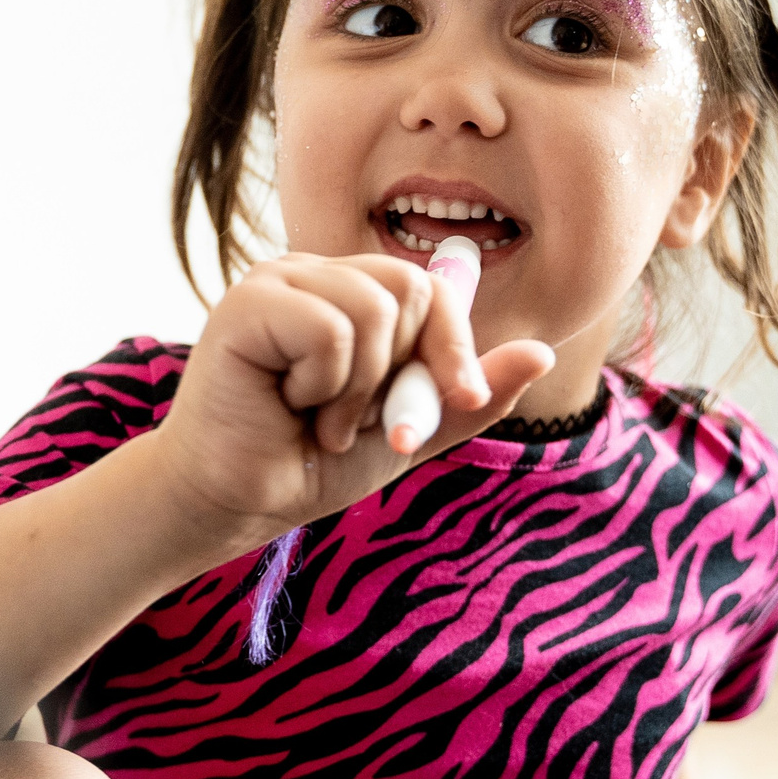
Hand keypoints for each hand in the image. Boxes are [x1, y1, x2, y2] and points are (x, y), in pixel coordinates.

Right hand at [151, 252, 552, 557]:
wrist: (234, 505)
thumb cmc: (307, 463)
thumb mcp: (408, 430)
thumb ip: (466, 394)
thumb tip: (543, 352)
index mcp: (348, 291)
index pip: (431, 285)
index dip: (455, 345)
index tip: (461, 402)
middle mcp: (312, 273)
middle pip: (411, 287)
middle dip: (402, 374)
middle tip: (351, 420)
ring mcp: (276, 282)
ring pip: (376, 308)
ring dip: (359, 388)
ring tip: (317, 417)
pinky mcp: (246, 304)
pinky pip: (331, 329)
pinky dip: (324, 386)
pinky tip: (287, 406)